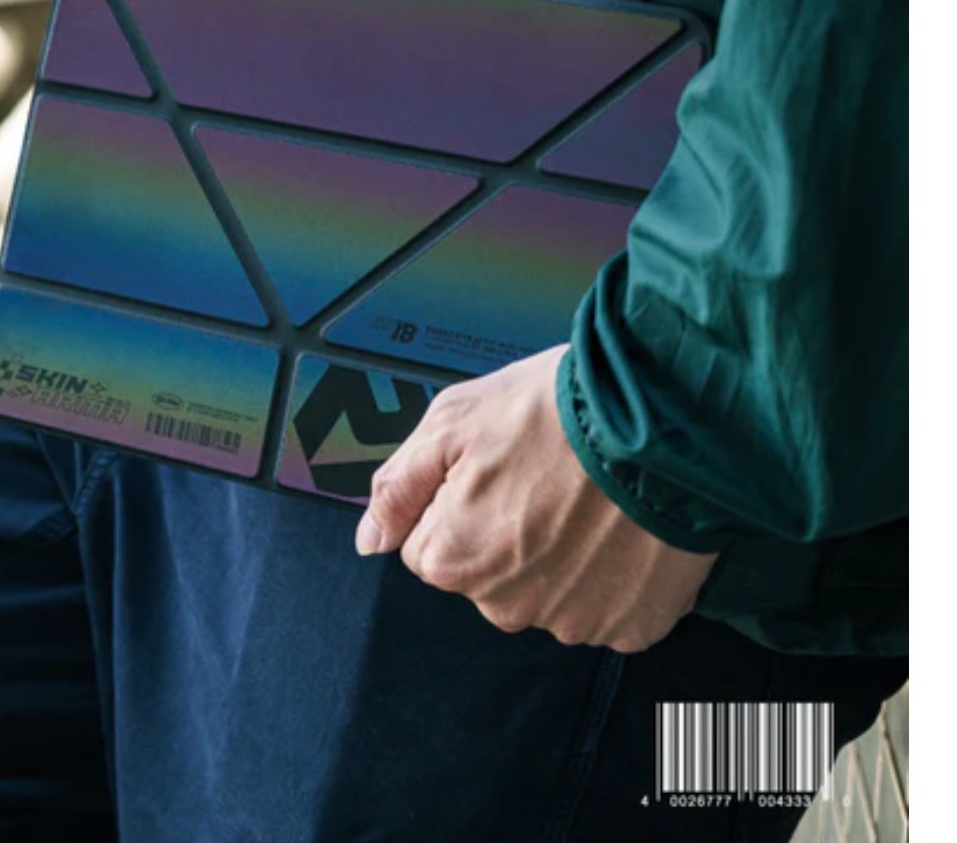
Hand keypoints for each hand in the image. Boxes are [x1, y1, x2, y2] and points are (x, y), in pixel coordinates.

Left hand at [354, 344, 716, 652]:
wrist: (666, 419)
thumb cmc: (557, 411)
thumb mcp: (452, 421)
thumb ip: (399, 487)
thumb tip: (370, 540)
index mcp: (452, 559)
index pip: (428, 547)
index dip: (456, 501)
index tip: (496, 468)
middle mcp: (507, 606)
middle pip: (486, 573)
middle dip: (504, 529)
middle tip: (544, 475)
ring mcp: (573, 621)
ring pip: (544, 589)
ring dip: (559, 552)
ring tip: (589, 495)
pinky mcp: (632, 625)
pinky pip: (604, 604)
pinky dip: (610, 572)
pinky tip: (622, 526)